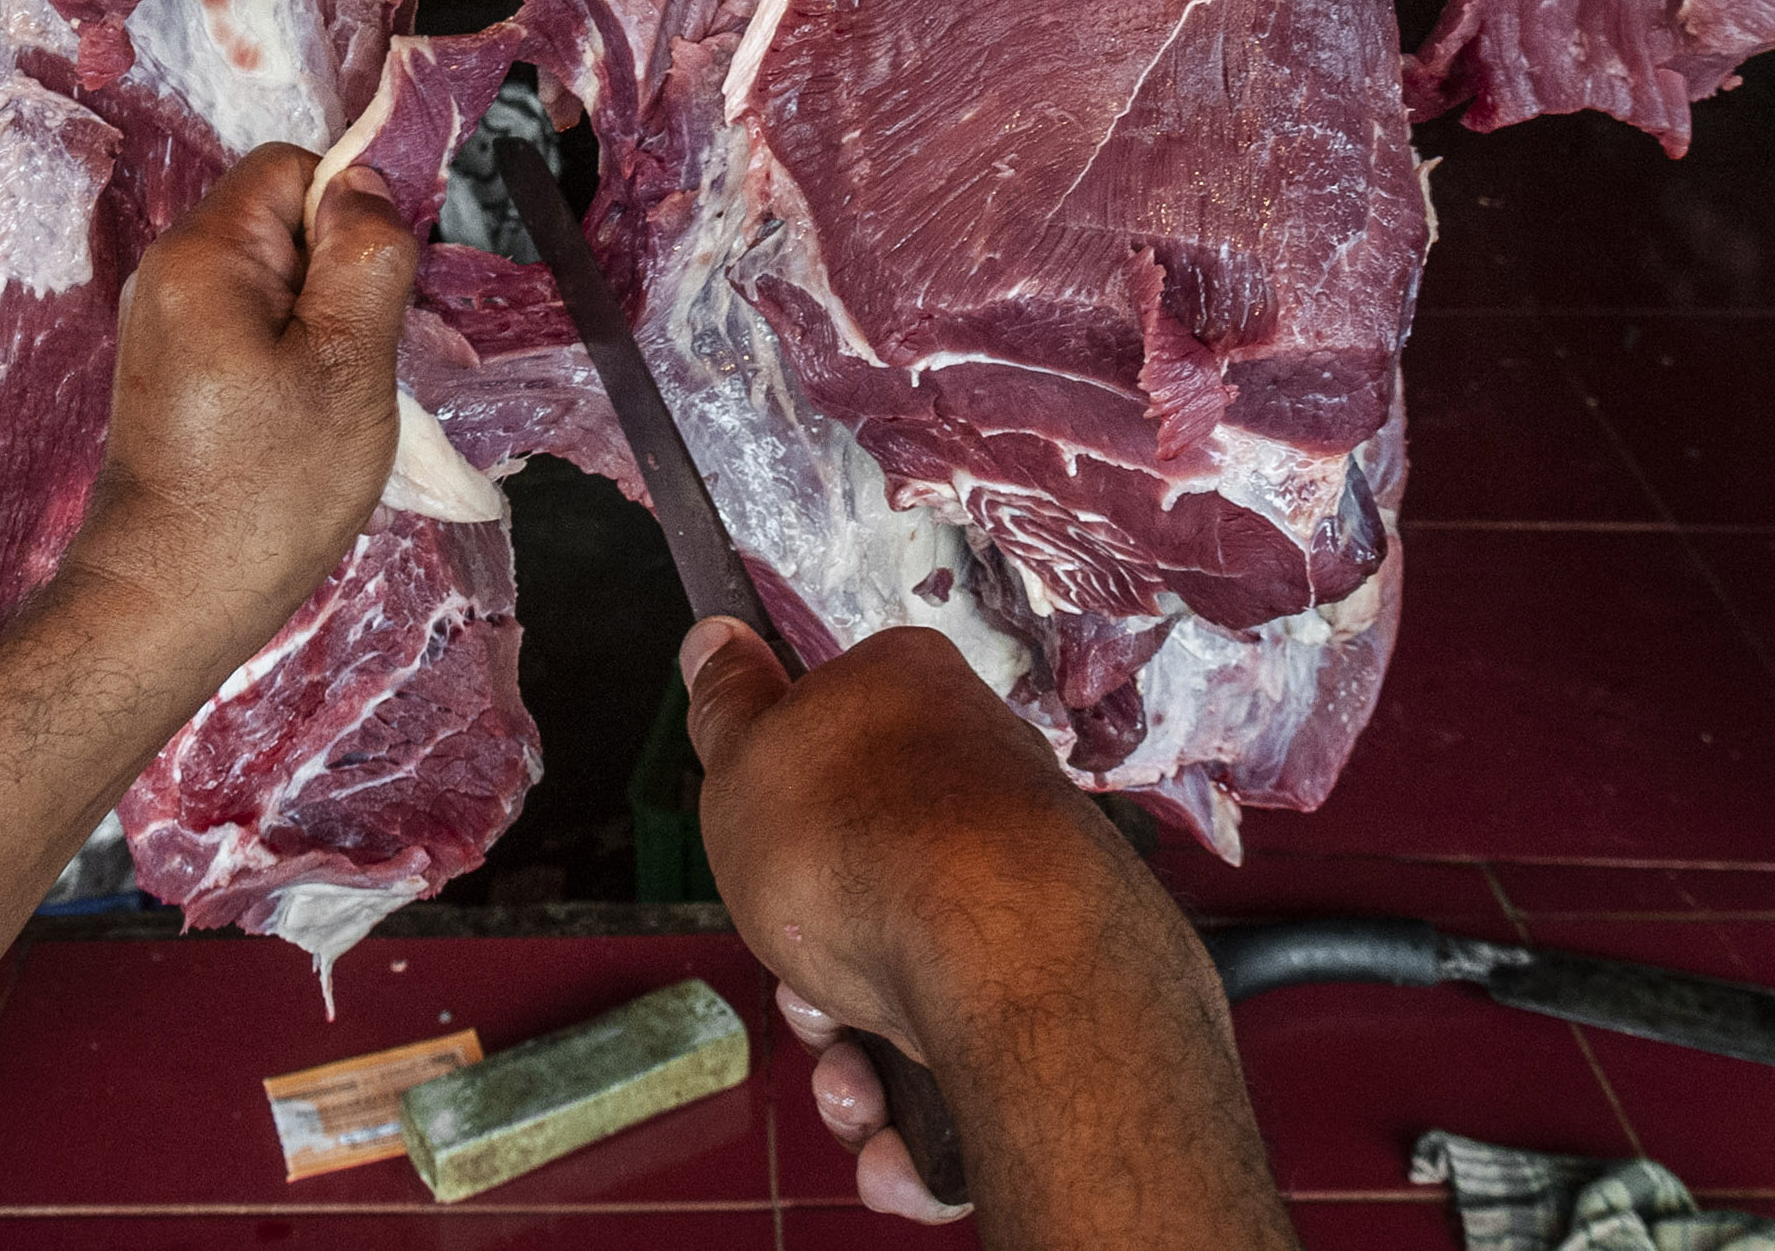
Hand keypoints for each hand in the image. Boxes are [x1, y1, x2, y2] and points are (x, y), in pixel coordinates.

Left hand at [61, 143, 417, 659]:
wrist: (170, 599)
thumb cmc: (266, 490)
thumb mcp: (349, 363)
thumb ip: (364, 257)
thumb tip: (364, 181)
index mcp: (205, 253)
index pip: (292, 168)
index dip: (350, 212)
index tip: (374, 293)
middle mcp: (169, 274)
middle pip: (281, 222)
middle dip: (337, 276)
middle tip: (358, 359)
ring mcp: (163, 324)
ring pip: (271, 280)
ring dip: (318, 325)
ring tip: (330, 399)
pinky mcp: (170, 371)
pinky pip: (247, 326)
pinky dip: (287, 359)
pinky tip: (300, 422)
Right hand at [687, 619, 1231, 1232]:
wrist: (1005, 950)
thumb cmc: (858, 840)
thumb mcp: (744, 756)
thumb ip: (727, 706)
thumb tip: (714, 639)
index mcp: (909, 697)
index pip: (827, 744)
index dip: (776, 823)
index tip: (759, 867)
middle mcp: (981, 779)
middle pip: (861, 882)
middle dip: (813, 968)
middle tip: (800, 989)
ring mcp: (1027, 882)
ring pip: (909, 982)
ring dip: (854, 1057)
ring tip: (852, 1084)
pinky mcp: (1059, 982)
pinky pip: (968, 1051)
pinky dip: (921, 1105)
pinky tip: (899, 1135)